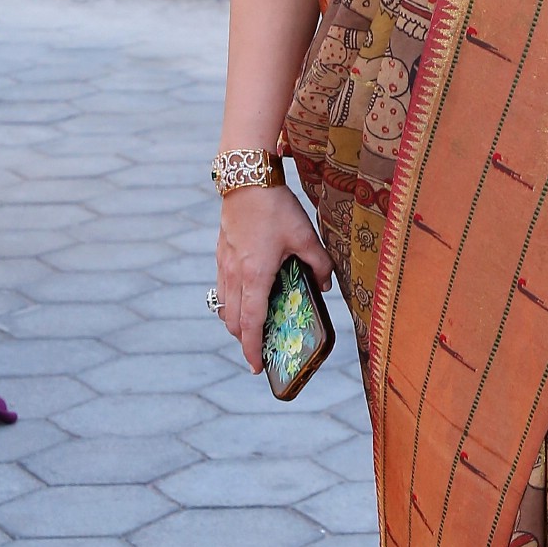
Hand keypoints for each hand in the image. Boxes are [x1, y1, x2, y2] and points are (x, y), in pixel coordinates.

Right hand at [215, 182, 332, 375]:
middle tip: (260, 348)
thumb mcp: (305, 236)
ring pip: (224, 306)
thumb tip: (326, 285)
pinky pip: (222, 289)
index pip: (250, 322)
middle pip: (232, 320)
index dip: (252, 348)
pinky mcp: (221, 255)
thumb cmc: (276, 208)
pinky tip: (247, 296)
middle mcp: (235, 274)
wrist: (246, 180)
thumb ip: (319, 264)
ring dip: (236, 322)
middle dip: (244, 339)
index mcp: (255, 274)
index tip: (255, 366)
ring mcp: (224, 265)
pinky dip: (231, 302)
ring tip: (254, 326)